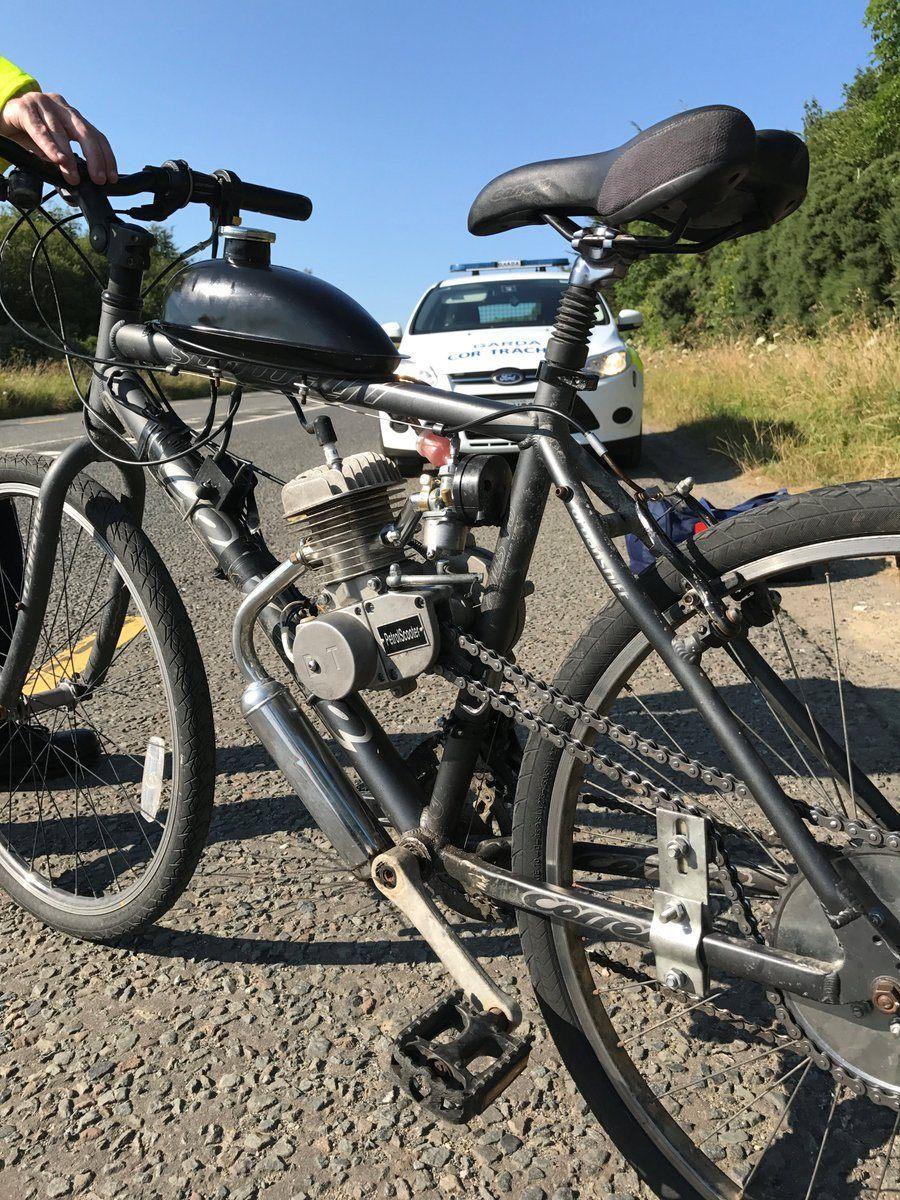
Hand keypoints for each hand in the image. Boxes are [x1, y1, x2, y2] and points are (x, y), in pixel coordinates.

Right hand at [0, 90, 116, 185]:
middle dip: (95, 158)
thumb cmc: (28, 132)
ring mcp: (43, 104)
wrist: (2, 117)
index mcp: (72, 117)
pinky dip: (50, 146)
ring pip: (61, 132)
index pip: (97, 135)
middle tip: (99, 179)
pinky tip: (58, 160)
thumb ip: (65, 160)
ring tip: (74, 177)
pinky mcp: (24, 107)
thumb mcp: (52, 146)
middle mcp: (62, 108)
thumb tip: (77, 183)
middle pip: (85, 132)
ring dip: (69, 158)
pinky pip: (39, 129)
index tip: (111, 178)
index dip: (106, 156)